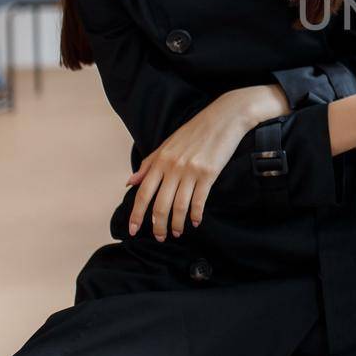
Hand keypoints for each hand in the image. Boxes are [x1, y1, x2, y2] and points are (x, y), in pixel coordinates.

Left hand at [126, 89, 269, 239]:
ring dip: (177, 224)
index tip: (132, 229)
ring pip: (178, 206)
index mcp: (160, 159)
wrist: (224, 118)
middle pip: (160, 204)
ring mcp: (191, 171)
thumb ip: (148, 164)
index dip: (136, 213)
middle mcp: (173, 166)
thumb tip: (130, 182)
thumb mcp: (168, 144)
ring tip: (177, 232)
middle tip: (160, 237)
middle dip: (158, 225)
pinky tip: (196, 222)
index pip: (143, 192)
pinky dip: (196, 215)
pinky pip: (199, 201)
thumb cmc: (196, 131)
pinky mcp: (208, 174)